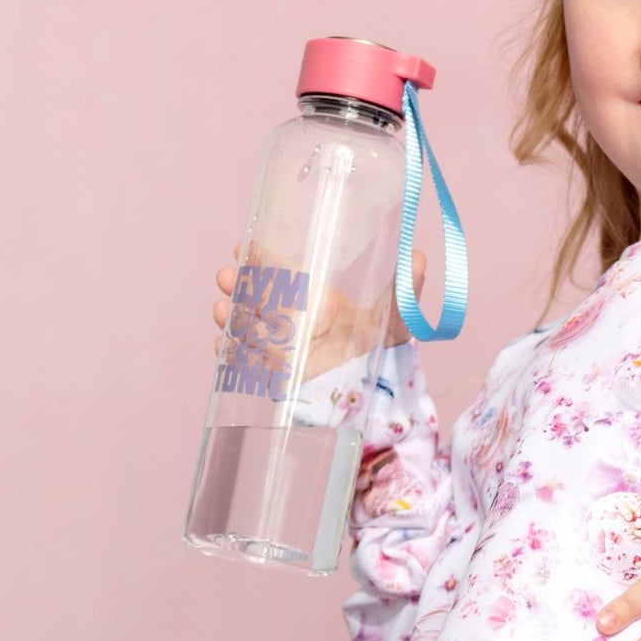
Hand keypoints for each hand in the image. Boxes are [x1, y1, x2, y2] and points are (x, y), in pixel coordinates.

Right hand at [213, 244, 425, 381]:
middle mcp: (291, 316)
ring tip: (222, 310)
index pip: (276, 268)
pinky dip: (229, 353)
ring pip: (242, 324)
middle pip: (251, 294)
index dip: (256, 256)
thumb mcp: (399, 314)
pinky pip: (242, 362)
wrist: (383, 392)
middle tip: (226, 277)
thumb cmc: (387, 346)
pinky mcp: (274, 374)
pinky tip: (224, 344)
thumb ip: (408, 286)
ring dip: (227, 315)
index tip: (243, 248)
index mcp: (313, 294)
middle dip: (234, 283)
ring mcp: (279, 344)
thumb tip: (418, 254)